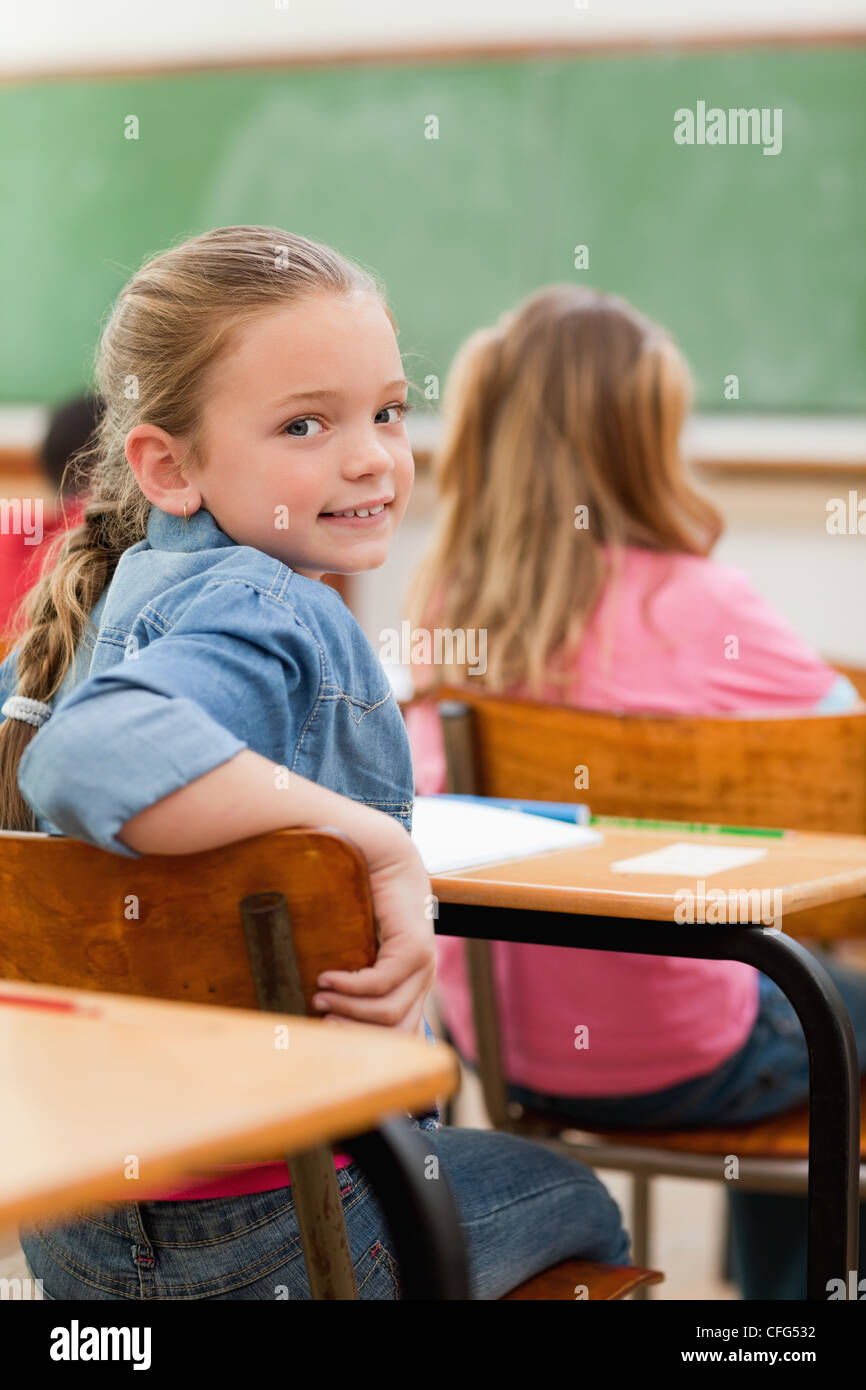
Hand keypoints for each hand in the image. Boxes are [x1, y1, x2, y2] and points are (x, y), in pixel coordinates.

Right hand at [311, 830, 434, 1032]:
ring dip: (348, 1011)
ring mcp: (423, 965)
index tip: (327, 1034)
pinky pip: (380, 983)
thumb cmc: (362, 899)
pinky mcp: (414, 949)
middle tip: (319, 1026)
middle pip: (395, 1033)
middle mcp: (423, 979)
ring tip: (317, 1000)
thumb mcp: (356, 945)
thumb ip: (349, 974)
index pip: (400, 1035)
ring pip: (387, 1014)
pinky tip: (326, 979)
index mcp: (412, 983)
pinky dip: (350, 987)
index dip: (365, 1043)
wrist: (382, 855)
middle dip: (355, 1036)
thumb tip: (311, 1007)